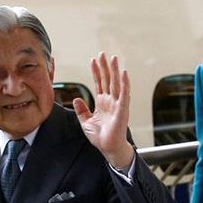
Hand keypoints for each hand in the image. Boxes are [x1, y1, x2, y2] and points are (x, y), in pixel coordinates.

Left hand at [73, 52, 133, 169]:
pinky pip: (124, 94)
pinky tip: (124, 73)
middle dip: (105, 66)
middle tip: (103, 53)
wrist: (108, 148)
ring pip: (116, 84)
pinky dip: (124, 83)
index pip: (99, 83)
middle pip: (108, 80)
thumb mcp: (86, 122)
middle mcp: (111, 101)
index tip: (94, 60)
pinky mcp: (123, 109)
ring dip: (115, 71)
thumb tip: (77, 99)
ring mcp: (117, 104)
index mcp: (102, 103)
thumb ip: (82, 110)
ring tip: (113, 58)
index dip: (96, 72)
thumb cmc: (100, 137)